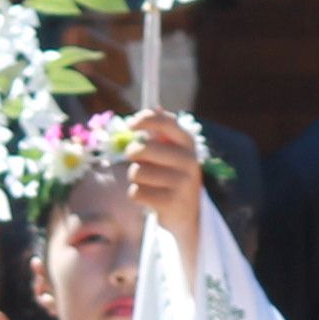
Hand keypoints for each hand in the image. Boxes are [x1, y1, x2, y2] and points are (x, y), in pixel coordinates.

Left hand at [121, 104, 205, 232]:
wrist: (187, 212)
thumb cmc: (172, 173)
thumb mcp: (172, 150)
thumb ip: (162, 130)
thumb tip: (155, 107)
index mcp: (188, 142)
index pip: (165, 122)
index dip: (144, 119)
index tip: (130, 125)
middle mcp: (188, 160)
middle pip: (141, 148)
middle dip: (132, 154)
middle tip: (137, 160)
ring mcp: (181, 182)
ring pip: (136, 172)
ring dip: (135, 177)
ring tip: (149, 182)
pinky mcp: (171, 202)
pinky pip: (136, 192)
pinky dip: (137, 195)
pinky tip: (149, 197)